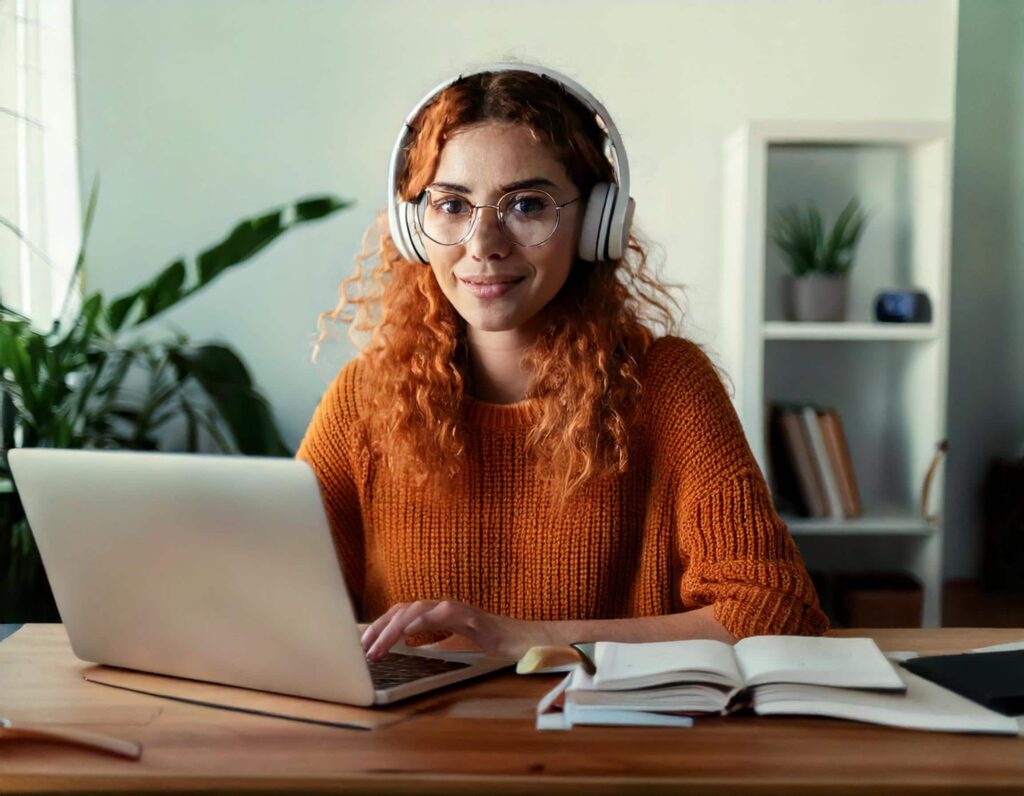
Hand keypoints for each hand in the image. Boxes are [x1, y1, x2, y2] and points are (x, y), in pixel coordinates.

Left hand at [360, 599, 549, 661]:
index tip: (361, 644)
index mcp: (436, 614)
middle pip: (402, 610)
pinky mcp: (469, 615)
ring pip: (416, 610)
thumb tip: (405, 655)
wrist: (521, 641)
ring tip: (378, 646)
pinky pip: (441, 614)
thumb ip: (430, 646)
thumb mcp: (452, 647)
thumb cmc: (489, 644)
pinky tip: (408, 631)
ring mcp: (455, 608)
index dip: (379, 626)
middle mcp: (442, 607)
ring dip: (393, 628)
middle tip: (362, 648)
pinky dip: (422, 621)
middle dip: (378, 628)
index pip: (400, 615)